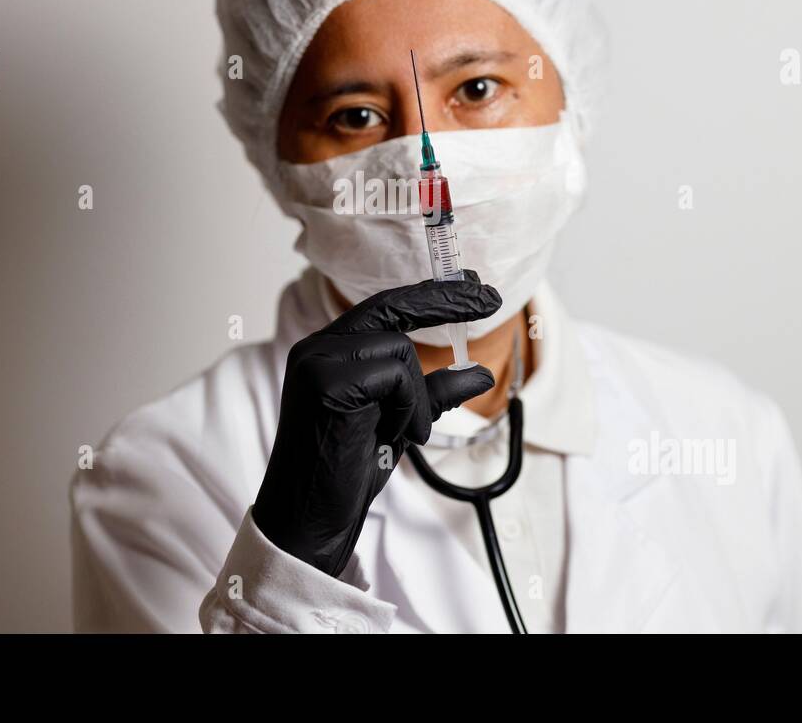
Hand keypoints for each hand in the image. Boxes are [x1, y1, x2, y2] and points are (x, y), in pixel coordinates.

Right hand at [251, 271, 500, 576]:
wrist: (311, 518)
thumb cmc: (347, 471)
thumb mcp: (400, 422)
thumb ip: (431, 393)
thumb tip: (479, 373)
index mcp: (327, 351)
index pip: (383, 307)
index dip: (429, 293)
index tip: (471, 284)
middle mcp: (316, 348)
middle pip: (392, 308)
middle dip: (446, 301)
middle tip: (490, 297)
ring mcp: (316, 362)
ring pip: (399, 349)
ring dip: (417, 398)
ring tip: (404, 433)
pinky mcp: (325, 383)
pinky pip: (394, 377)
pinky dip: (407, 409)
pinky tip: (390, 436)